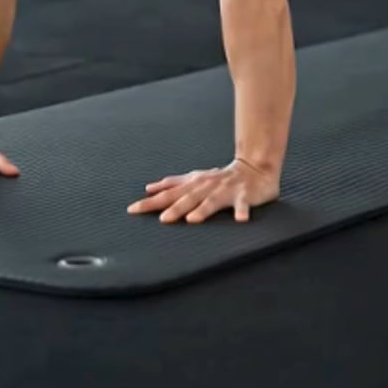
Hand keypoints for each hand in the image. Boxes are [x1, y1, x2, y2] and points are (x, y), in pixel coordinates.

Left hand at [127, 158, 279, 223]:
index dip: (151, 202)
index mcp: (194, 184)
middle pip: (188, 198)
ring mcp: (226, 190)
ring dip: (203, 210)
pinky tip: (240, 220)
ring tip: (192, 219)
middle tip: (161, 219)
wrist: (254, 167)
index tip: (132, 210)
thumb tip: (149, 188)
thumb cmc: (221, 178)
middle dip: (174, 208)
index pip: (168, 194)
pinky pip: (243, 205)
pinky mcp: (244, 195)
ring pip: (212, 201)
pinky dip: (242, 211)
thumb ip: (173, 184)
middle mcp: (207, 186)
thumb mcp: (195, 178)